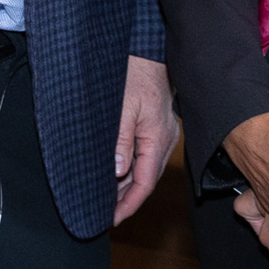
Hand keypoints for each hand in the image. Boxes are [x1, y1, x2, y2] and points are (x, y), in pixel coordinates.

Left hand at [114, 56, 180, 223]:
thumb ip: (121, 141)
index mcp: (158, 139)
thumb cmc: (136, 73)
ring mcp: (163, 133)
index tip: (112, 219)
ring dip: (128, 186)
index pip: (144, 183)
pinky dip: (131, 169)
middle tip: (104, 214)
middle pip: (146, 180)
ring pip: (145, 169)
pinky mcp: (157, 126)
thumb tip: (117, 171)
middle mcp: (164, 140)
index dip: (128, 204)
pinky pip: (145, 156)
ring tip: (107, 200)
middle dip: (126, 199)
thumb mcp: (124, 107)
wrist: (147, 49)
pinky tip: (117, 174)